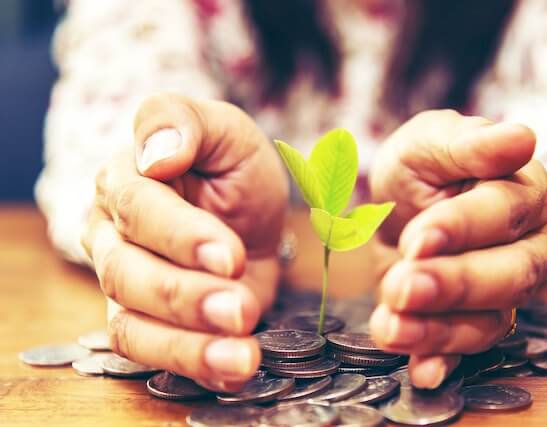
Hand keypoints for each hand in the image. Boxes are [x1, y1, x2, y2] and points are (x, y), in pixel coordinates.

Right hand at [82, 94, 287, 390]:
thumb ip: (182, 123)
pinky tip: (233, 367)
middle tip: (240, 308)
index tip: (229, 255)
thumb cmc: (231, 167)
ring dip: (187, 347)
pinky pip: (153, 353)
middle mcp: (113, 237)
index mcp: (126, 182)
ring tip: (241, 357)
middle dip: (186, 297)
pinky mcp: (150, 322)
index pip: (138, 210)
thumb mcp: (223, 130)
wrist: (248, 212)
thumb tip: (156, 154)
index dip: (182, 237)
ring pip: (132, 327)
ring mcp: (126, 285)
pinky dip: (192, 365)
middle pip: (127, 276)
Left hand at [368, 110, 546, 387]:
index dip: (461, 228)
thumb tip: (521, 138)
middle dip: (452, 284)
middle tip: (402, 286)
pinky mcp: (477, 320)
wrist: (407, 204)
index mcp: (524, 193)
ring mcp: (505, 290)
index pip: (502, 213)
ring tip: (390, 327)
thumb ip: (469, 143)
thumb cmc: (425, 167)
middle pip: (506, 275)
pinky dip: (443, 360)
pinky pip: (467, 346)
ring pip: (488, 319)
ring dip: (438, 329)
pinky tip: (420, 371)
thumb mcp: (433, 141)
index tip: (418, 238)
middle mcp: (527, 247)